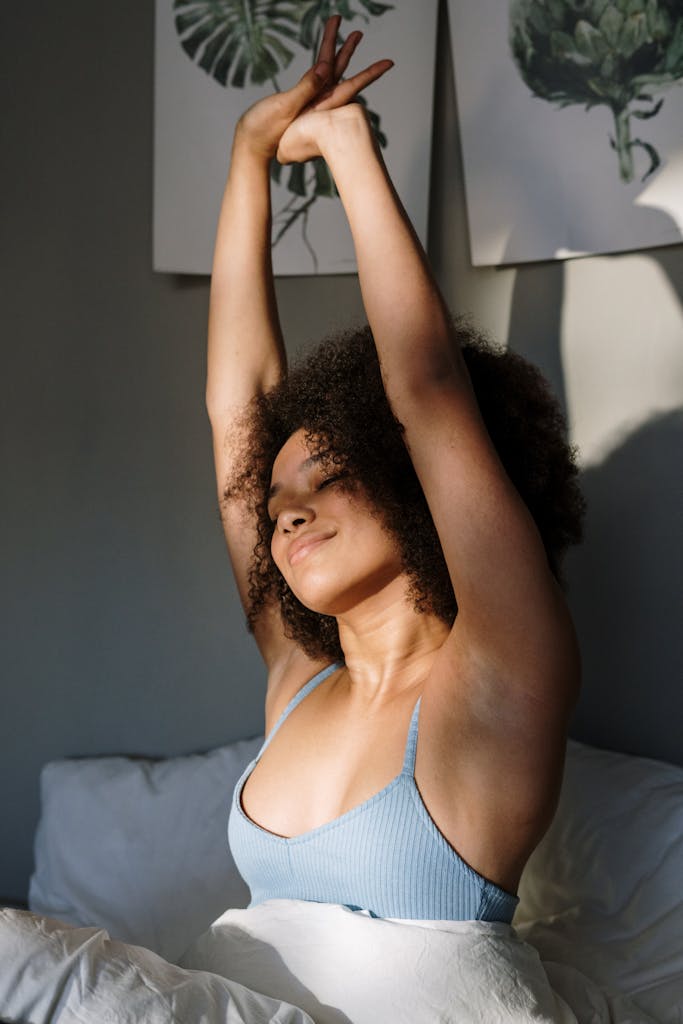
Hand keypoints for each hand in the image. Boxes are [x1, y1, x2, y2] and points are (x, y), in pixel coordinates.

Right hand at [236, 16, 391, 161]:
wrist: (250, 144)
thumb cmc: (264, 129)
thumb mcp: (285, 107)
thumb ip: (306, 88)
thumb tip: (327, 70)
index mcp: (319, 105)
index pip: (350, 85)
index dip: (369, 74)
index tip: (389, 63)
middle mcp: (318, 103)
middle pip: (338, 72)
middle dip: (348, 51)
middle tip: (359, 33)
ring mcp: (309, 103)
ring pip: (327, 73)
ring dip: (337, 53)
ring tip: (348, 35)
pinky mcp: (299, 102)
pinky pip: (315, 79)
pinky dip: (323, 67)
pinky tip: (326, 63)